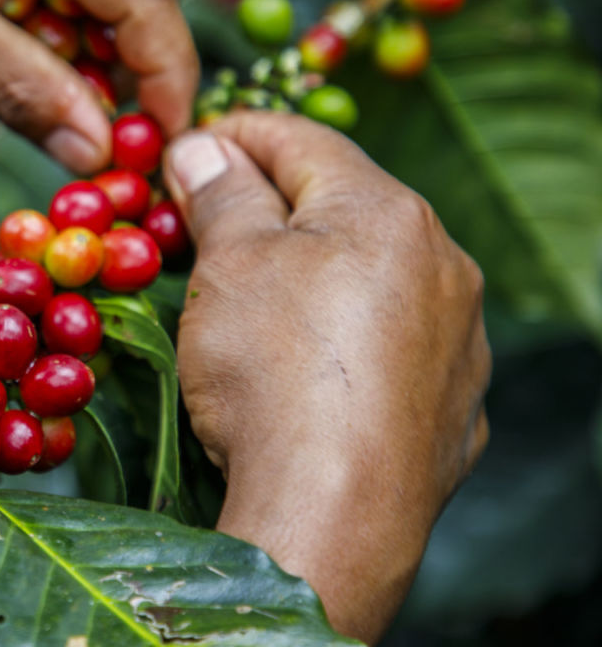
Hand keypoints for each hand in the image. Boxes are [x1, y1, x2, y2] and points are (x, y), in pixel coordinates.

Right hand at [163, 113, 489, 643]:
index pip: (303, 141)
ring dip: (314, 273)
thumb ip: (223, 195)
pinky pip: (393, 346)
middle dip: (273, 205)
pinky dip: (346, 337)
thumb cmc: (271, 371)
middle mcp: (442, 263)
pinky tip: (308, 365)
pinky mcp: (454, 405)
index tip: (190, 145)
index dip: (238, 134)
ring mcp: (458, 339)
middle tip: (205, 222)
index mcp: (386, 212)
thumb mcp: (229, 265)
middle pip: (343, 208)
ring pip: (374, 279)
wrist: (332, 514)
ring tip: (251, 301)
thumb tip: (205, 148)